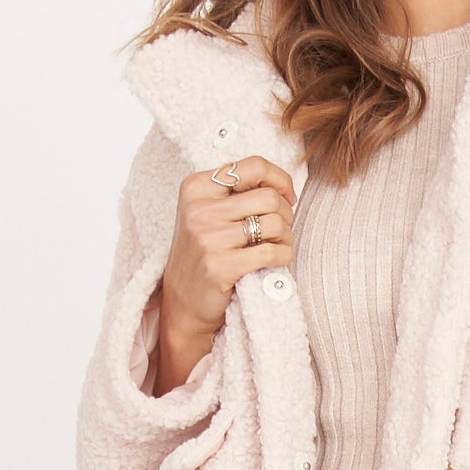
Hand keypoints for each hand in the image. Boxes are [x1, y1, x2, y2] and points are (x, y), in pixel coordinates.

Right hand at [152, 156, 296, 390]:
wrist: (182, 303)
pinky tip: (277, 259)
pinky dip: (283, 255)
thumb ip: (237, 192)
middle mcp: (199, 209)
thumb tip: (283, 185)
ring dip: (285, 236)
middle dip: (285, 213)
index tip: (287, 196)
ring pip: (274, 223)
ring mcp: (207, 238)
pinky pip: (272, 252)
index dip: (280, 179)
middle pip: (268, 196)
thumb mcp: (207, 213)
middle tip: (280, 228)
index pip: (253, 166)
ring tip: (277, 245)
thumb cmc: (203, 254)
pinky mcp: (220, 266)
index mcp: (196, 187)